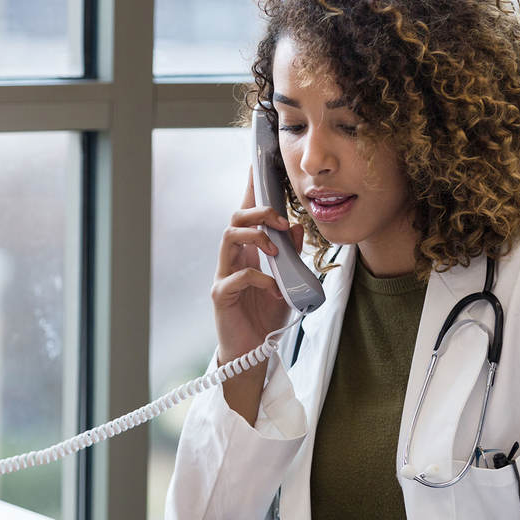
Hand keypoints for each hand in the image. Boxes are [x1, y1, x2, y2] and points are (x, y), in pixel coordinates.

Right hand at [213, 168, 303, 364]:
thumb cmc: (266, 317)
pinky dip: (260, 278)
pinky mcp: (221, 296)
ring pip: (228, 237)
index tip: (257, 164)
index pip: (247, 213)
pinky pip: (236, 276)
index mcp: (248, 251)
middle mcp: (233, 258)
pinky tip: (276, 290)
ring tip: (276, 249)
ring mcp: (224, 275)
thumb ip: (293, 255)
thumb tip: (298, 226)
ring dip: (255, 236)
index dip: (251, 188)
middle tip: (282, 221)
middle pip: (235, 218)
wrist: (253, 354)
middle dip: (259, 212)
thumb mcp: (288, 282)